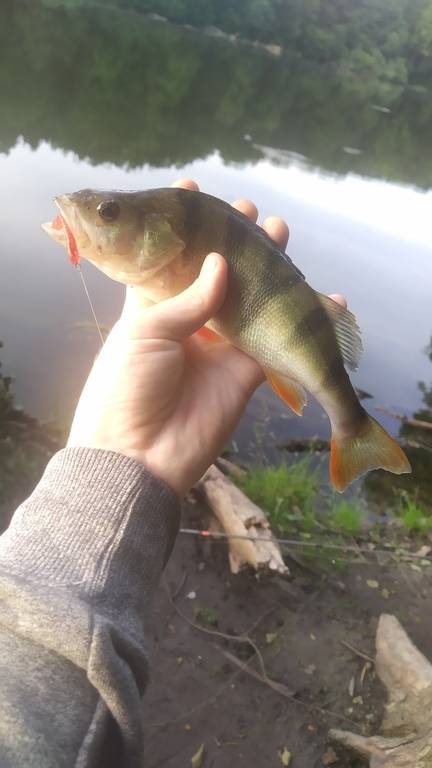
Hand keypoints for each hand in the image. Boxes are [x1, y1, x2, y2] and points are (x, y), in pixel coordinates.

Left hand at [68, 179, 345, 496]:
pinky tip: (325, 296)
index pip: (170, 257)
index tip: (193, 190)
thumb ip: (189, 299)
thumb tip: (222, 264)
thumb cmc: (127, 386)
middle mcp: (187, 320)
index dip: (182, 227)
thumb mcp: (146, 332)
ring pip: (250, 298)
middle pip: (217, 272)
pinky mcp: (246, 370)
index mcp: (151, 305)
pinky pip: (277, 339)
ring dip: (268, 268)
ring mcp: (219, 344)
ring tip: (280, 232)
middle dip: (234, 240)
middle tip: (252, 213)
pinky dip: (302, 319)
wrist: (140, 454)